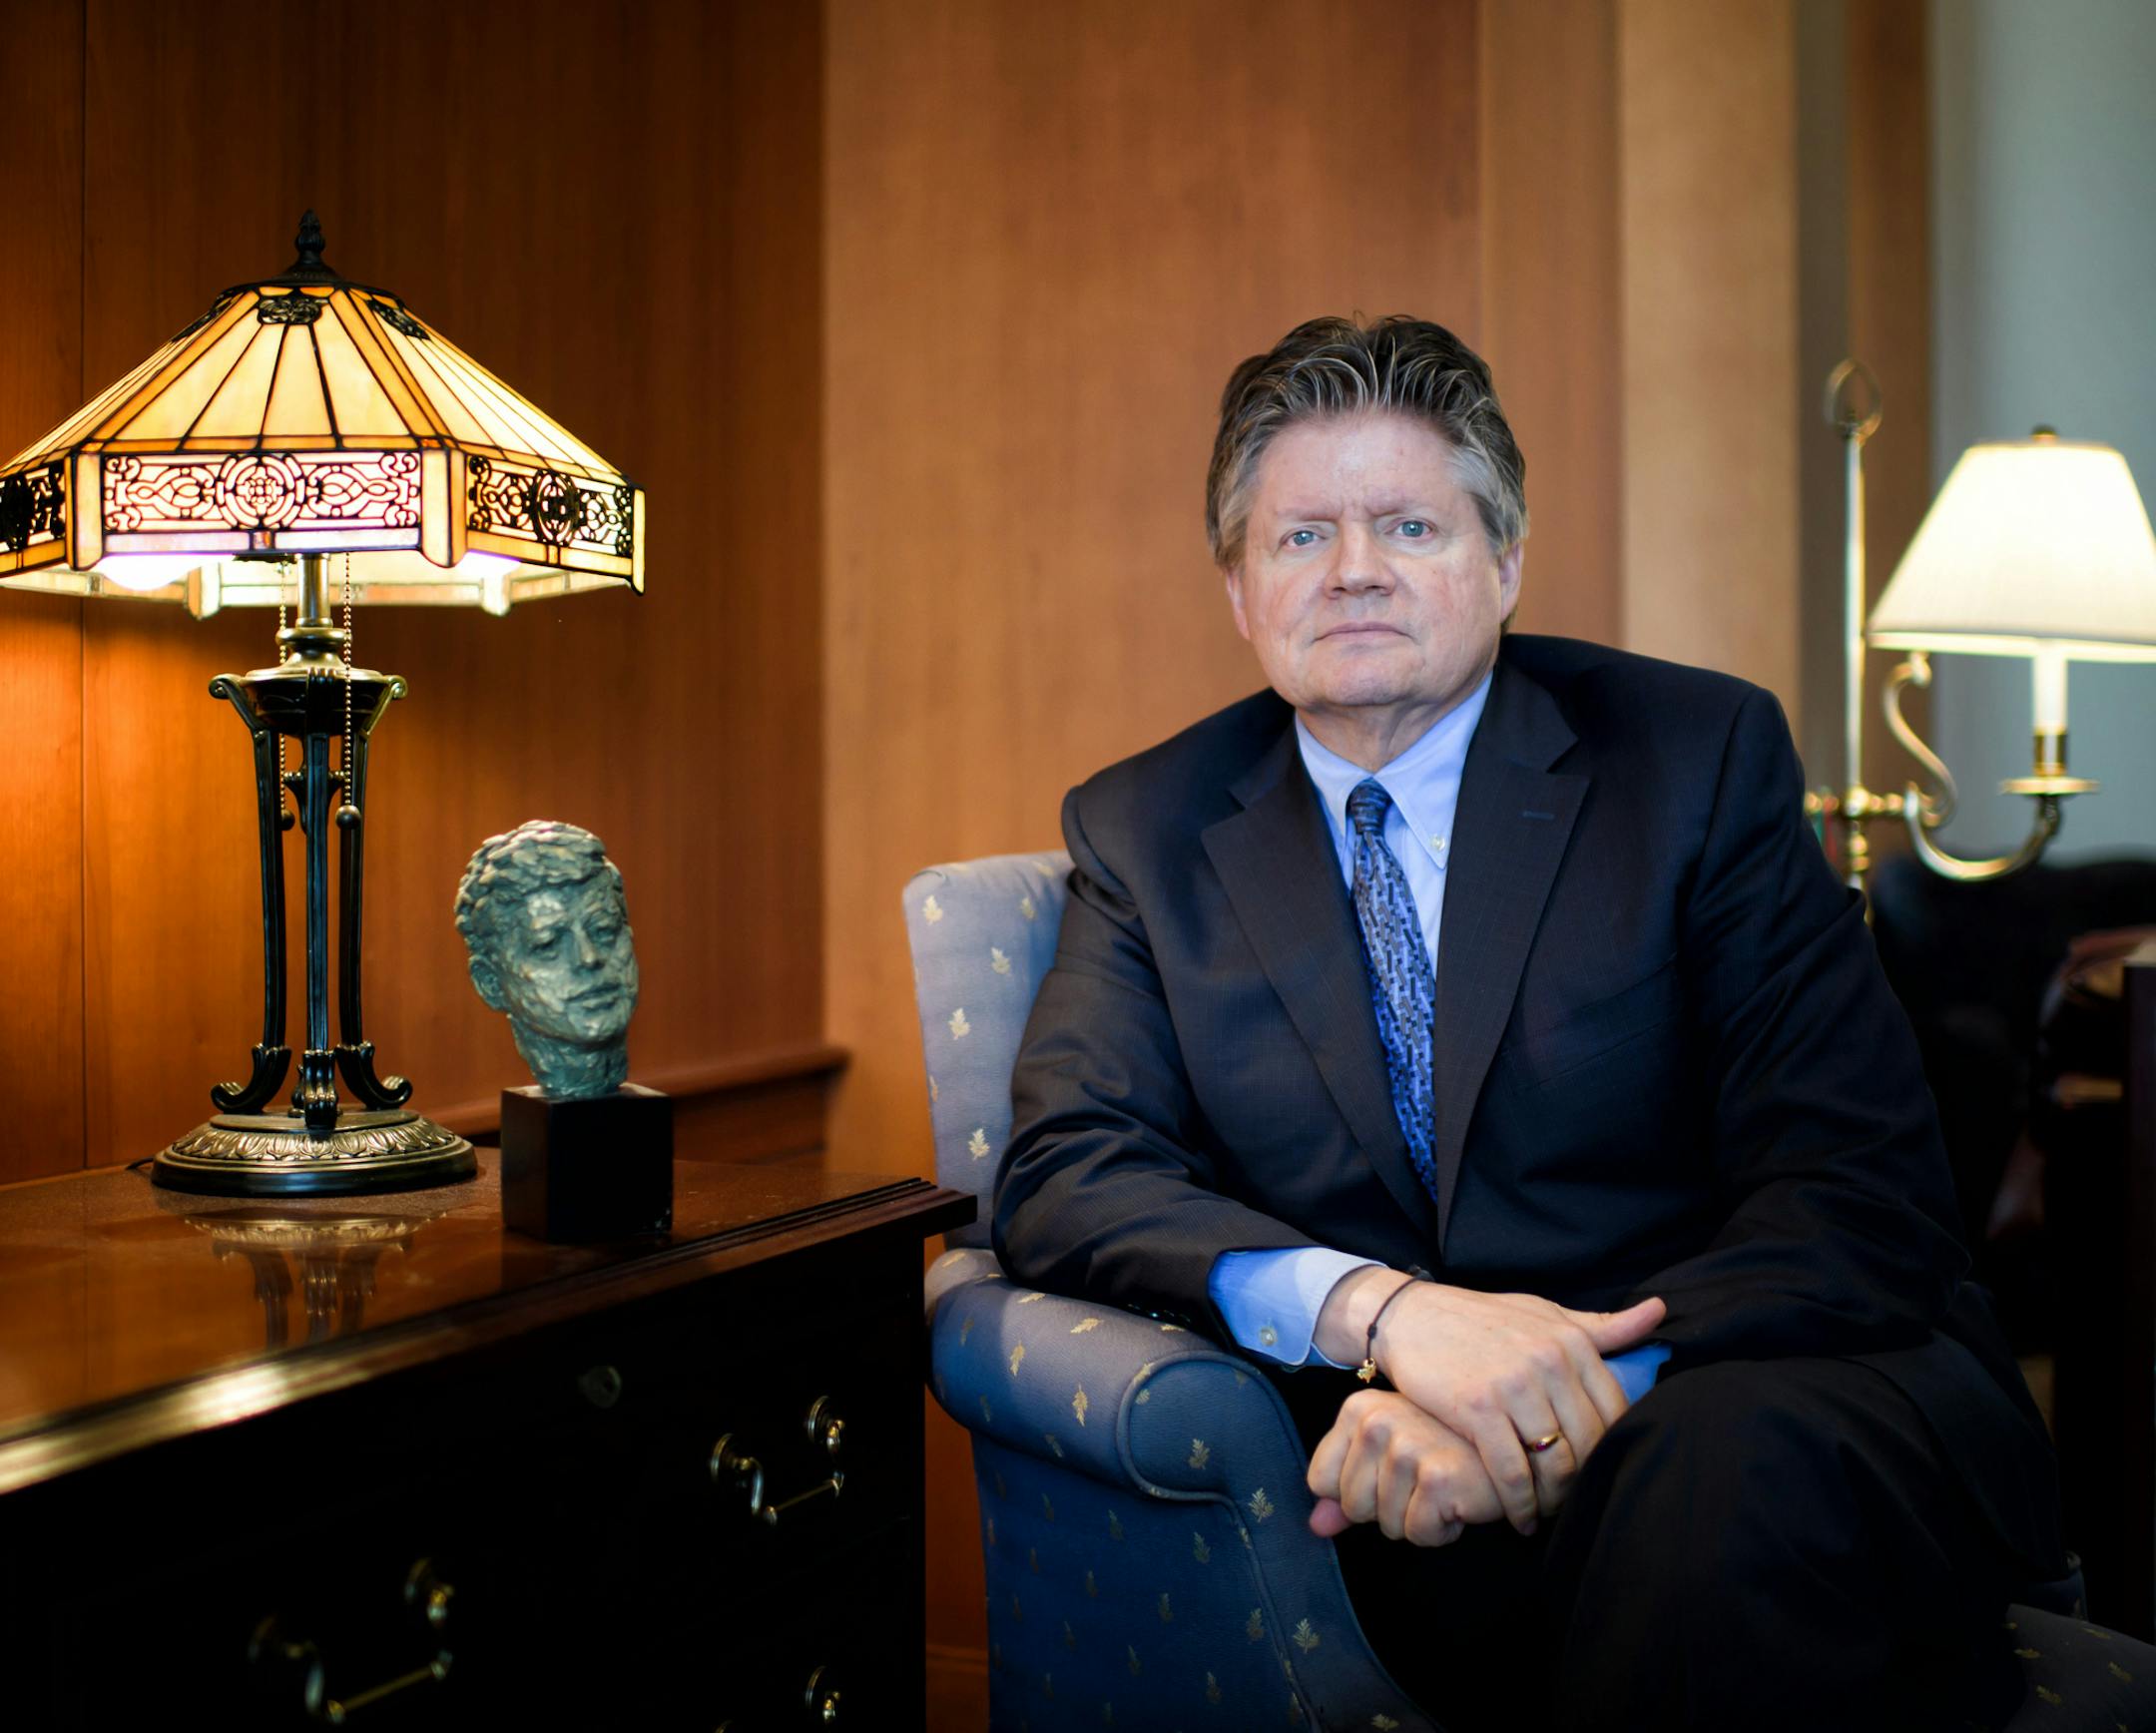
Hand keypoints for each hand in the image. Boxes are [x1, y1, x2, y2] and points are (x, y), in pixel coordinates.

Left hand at [1306, 1388, 1502, 1546]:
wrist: (1515, 1446)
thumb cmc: (1449, 1450)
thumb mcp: (1389, 1458)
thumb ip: (1346, 1488)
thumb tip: (1317, 1527)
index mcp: (1359, 1409)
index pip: (1321, 1481)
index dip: (1357, 1493)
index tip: (1391, 1476)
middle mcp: (1378, 1420)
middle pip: (1352, 1507)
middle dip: (1389, 1509)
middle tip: (1424, 1481)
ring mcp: (1407, 1446)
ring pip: (1386, 1524)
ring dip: (1419, 1520)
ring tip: (1445, 1488)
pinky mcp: (1437, 1476)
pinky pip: (1418, 1533)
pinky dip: (1441, 1531)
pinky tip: (1460, 1501)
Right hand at [1316, 1269, 1665, 1532]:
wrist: (1410, 1315)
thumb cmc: (1481, 1318)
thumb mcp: (1543, 1312)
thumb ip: (1601, 1325)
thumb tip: (1659, 1313)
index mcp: (1570, 1341)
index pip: (1615, 1413)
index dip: (1611, 1451)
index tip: (1600, 1471)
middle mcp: (1548, 1361)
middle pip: (1588, 1445)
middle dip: (1584, 1482)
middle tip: (1574, 1503)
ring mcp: (1512, 1386)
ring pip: (1554, 1464)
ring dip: (1554, 1500)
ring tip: (1549, 1513)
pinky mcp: (1476, 1409)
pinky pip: (1511, 1472)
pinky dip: (1519, 1504)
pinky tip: (1519, 1517)